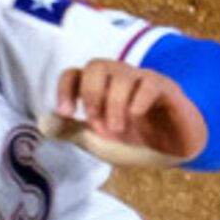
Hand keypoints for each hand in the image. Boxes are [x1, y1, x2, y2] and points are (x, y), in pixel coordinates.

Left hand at [47, 59, 207, 168]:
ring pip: (121, 74)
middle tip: (96, 124)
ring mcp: (144, 80)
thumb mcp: (99, 142)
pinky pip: (148, 83)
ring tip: (117, 130)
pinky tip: (135, 118)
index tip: (68, 113)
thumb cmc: (136, 143)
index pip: (75, 74)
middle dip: (91, 95)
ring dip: (113, 105)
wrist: (175, 154)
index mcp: (101, 89)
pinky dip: (136, 101)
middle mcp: (120, 78)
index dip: (66, 90)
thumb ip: (73, 131)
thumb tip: (44, 121)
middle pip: (96, 65)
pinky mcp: (167, 89)